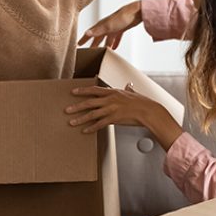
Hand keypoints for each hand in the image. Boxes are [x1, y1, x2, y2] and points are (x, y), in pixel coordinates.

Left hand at [65, 84, 182, 148]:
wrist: (148, 111)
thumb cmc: (142, 102)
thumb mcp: (133, 93)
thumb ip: (128, 89)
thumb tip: (128, 84)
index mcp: (113, 92)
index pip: (94, 90)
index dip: (83, 91)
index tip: (73, 92)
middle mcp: (110, 100)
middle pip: (89, 102)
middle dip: (76, 106)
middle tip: (66, 110)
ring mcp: (111, 109)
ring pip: (92, 114)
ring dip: (80, 118)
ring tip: (71, 122)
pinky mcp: (114, 119)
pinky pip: (100, 124)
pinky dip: (91, 128)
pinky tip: (85, 131)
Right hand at [77, 0, 142, 48]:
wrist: (136, 12)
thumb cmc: (121, 18)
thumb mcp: (108, 26)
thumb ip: (97, 31)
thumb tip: (86, 33)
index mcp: (101, 25)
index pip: (90, 33)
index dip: (84, 39)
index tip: (77, 45)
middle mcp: (106, 26)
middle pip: (98, 37)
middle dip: (93, 44)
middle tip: (89, 52)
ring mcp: (114, 27)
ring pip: (107, 38)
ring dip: (104, 45)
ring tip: (102, 52)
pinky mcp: (121, 29)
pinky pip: (116, 37)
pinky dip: (115, 43)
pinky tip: (115, 48)